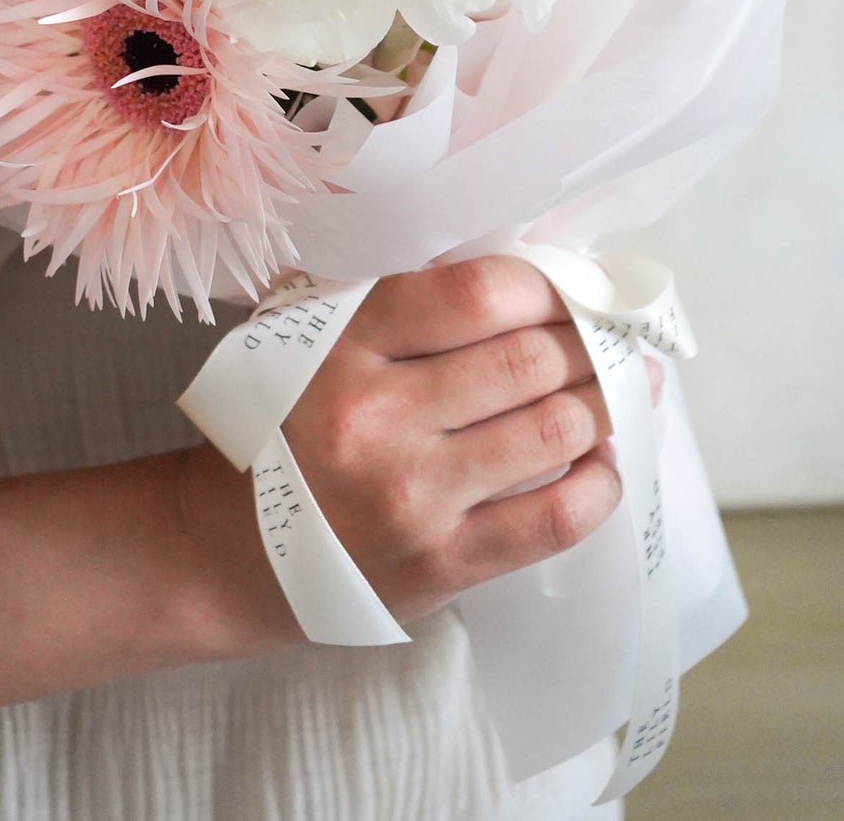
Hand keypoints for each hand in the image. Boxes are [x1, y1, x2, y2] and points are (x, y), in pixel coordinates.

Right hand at [183, 255, 646, 641]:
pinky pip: (555, 518)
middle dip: (588, 343)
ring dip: (604, 406)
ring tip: (616, 394)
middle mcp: (378, 415)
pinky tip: (601, 464)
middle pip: (530, 359)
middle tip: (610, 339)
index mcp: (344, 342)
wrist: (228, 549)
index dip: (547, 286)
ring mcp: (412, 494)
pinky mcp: (441, 563)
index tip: (571, 290)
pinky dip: (598, 483)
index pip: (477, 293)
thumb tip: (530, 280)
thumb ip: (403, 307)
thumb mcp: (313, 339)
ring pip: (554, 431)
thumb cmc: (286, 426)